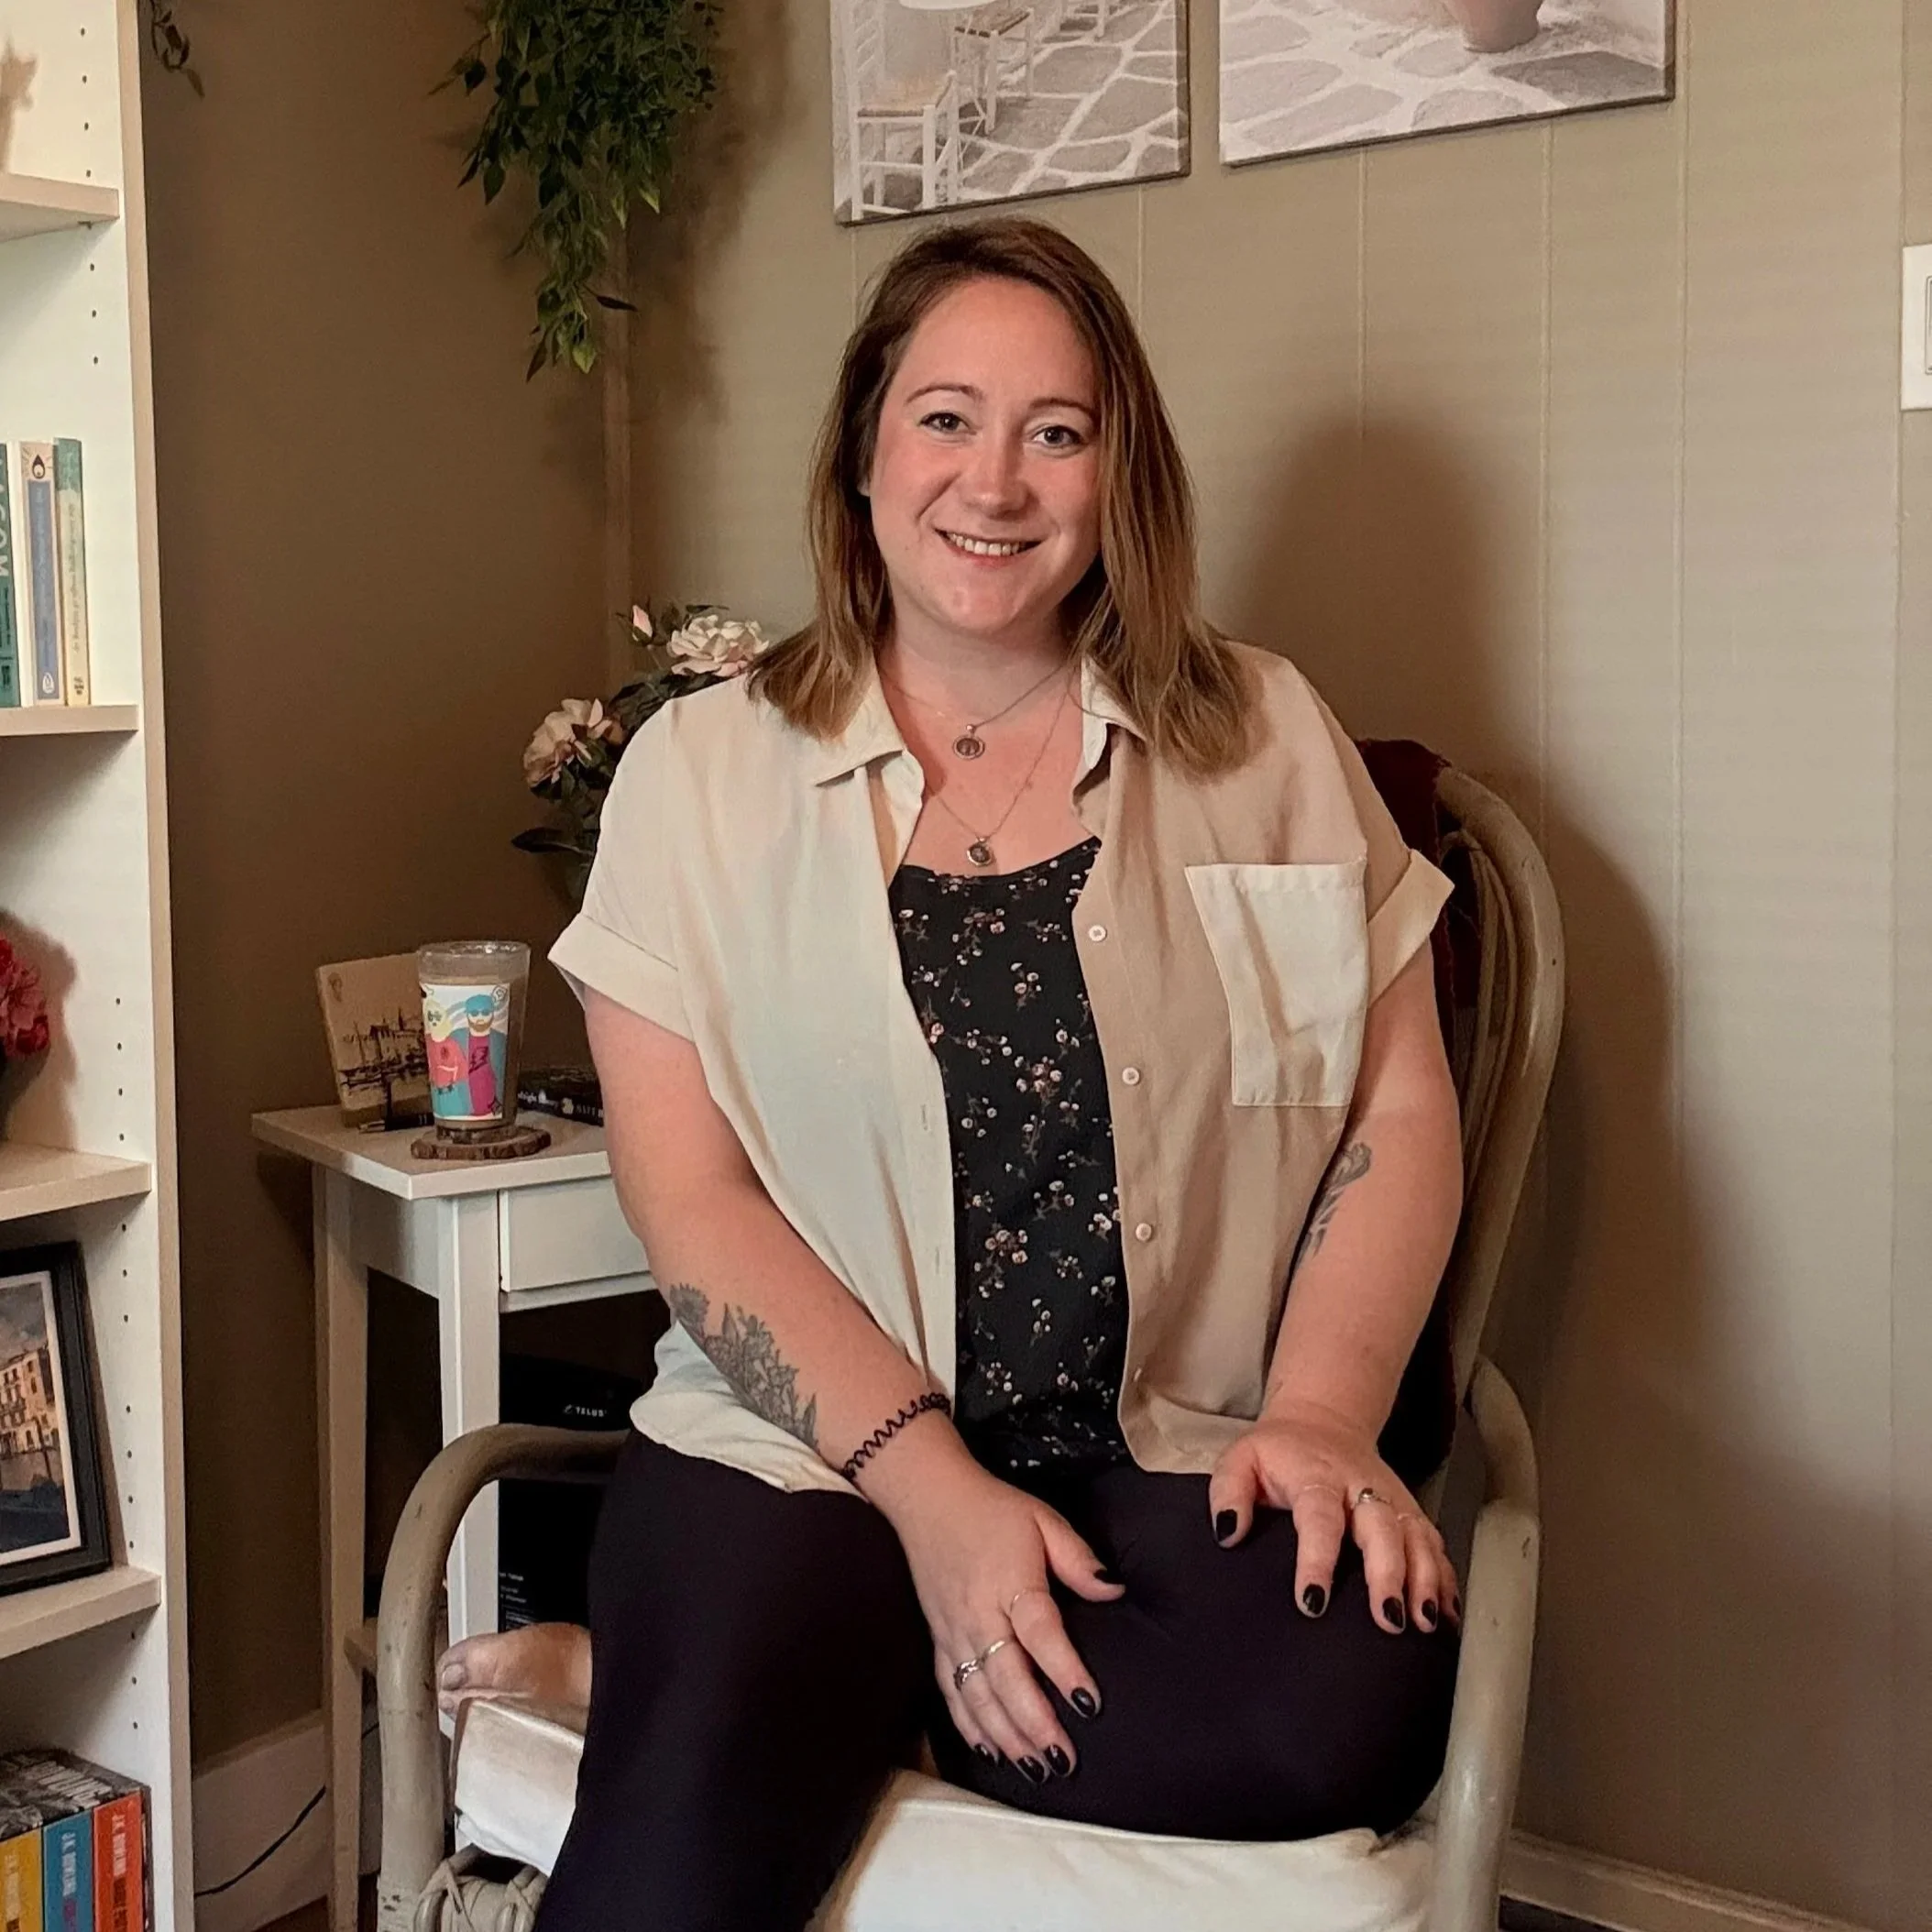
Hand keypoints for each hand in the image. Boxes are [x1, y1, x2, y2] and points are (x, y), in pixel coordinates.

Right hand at [872, 1439, 1123, 1779]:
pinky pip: (951, 1691)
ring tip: (1036, 1768)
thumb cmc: (992, 1510)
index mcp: (1009, 1581)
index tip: (1090, 1703)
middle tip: (1065, 1759)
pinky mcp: (938, 1641)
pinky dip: (969, 1725)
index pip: (1040, 1633)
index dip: (1064, 1670)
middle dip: (1034, 1723)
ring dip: (1006, 1736)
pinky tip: (991, 1750)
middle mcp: (977, 1614)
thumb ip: (1079, 1559)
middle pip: (1005, 1678)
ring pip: (977, 1695)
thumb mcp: (1043, 1520)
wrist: (928, 1497)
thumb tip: (1115, 1591)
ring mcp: (953, 1632)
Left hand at [1209, 1401, 1459, 1634]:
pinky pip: (1434, 1543)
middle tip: (1387, 1618)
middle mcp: (1360, 1487)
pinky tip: (1445, 1614)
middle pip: (1382, 1528)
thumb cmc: (1278, 1453)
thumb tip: (1228, 1533)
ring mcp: (1391, 1498)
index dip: (1317, 1559)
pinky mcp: (1410, 1510)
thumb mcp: (1240, 1460)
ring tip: (1424, 1622)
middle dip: (1388, 1574)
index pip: (1319, 1517)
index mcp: (1315, 1476)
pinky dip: (1444, 1578)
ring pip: (1416, 1536)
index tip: (1312, 1601)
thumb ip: (1227, 1493)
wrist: (1322, 1421)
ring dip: (1424, 1579)